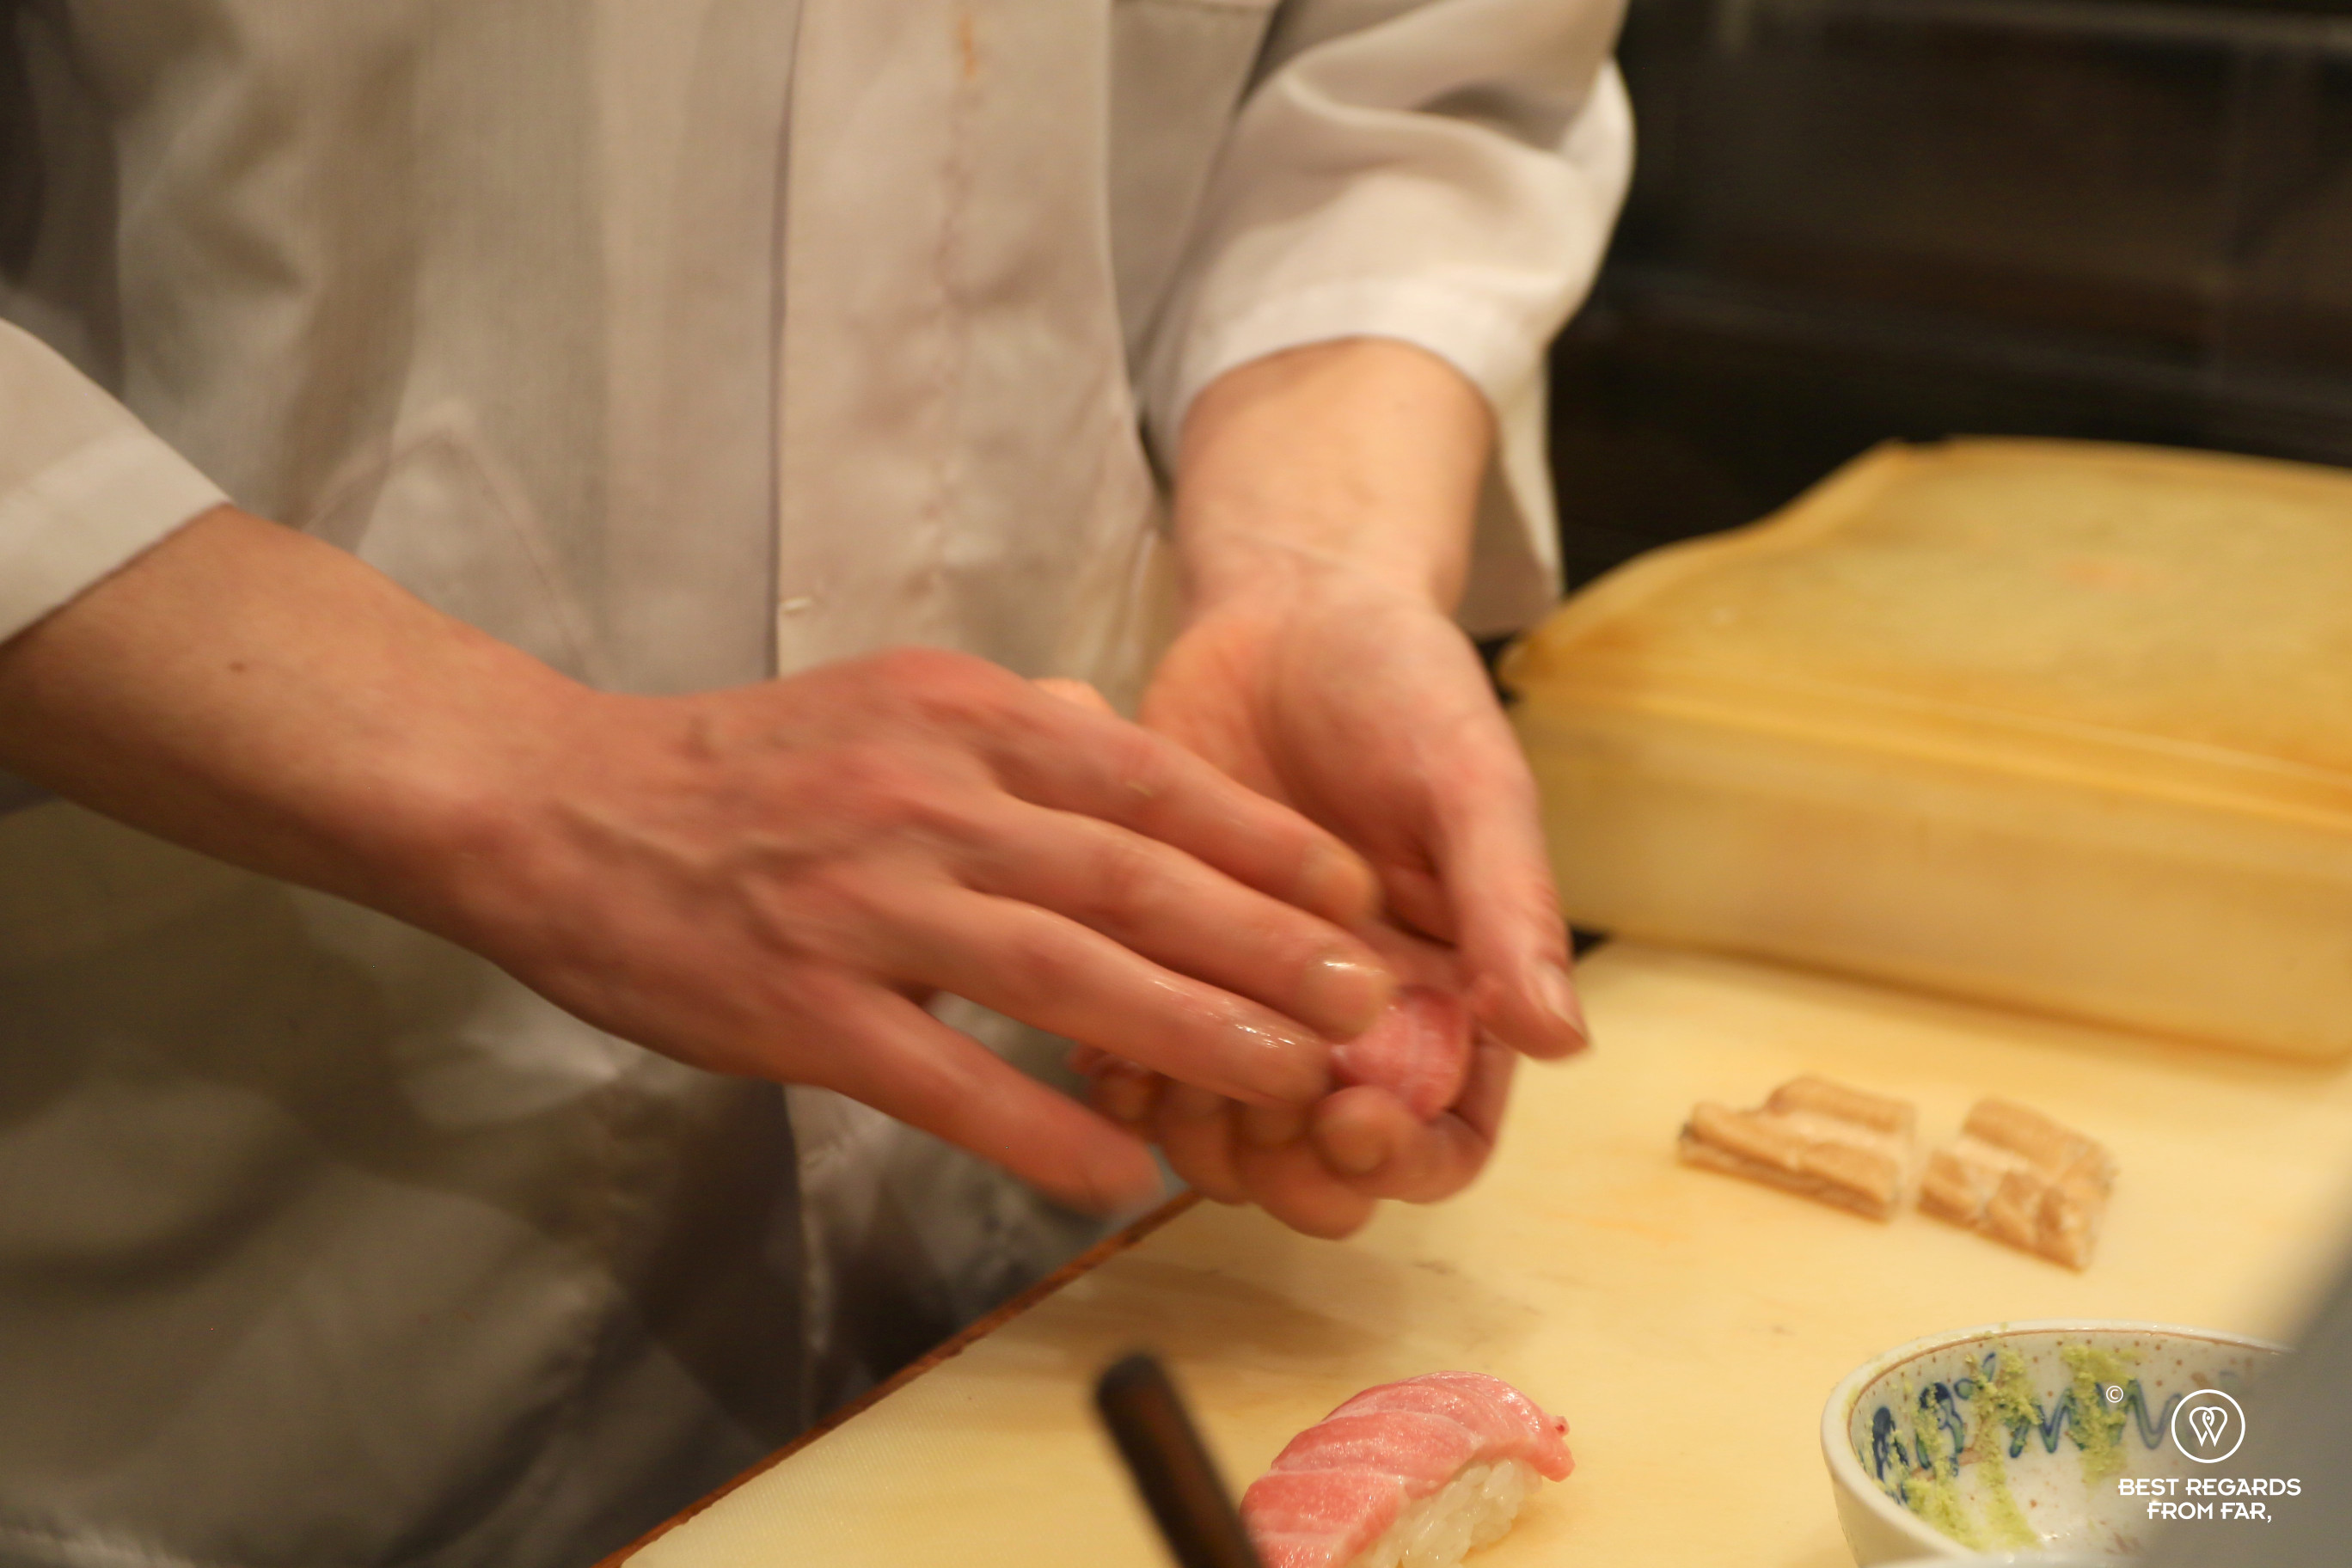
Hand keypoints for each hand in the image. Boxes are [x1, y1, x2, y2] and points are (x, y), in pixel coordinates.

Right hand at [0, 509, 1401, 1215]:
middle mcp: (928, 797)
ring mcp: (864, 902)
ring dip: (1191, 1028)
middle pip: (1131, 878)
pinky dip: (1038, 1125)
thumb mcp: (884, 700)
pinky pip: (944, 1077)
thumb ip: (1006, 723)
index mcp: (958, 719)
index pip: (1144, 780)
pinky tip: (1117, 1169)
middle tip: (1367, 998)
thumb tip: (1109, 729)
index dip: (1260, 841)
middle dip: (1266, 941)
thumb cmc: (732, 765)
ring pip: (1062, 971)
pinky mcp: (799, 1002)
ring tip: (1290, 1078)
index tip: (1350, 890)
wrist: (554, 804)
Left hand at [1100, 339, 1588, 1234]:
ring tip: (1167, 1074)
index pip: (1442, 1140)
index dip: (1402, 1163)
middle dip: (1289, 1169)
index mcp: (1451, 1001)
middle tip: (1251, 1114)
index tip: (1354, 1121)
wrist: (1287, 610)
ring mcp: (1250, 1001)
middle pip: (1326, 1168)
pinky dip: (1121, 1072)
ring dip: (1197, 1132)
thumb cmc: (1404, 687)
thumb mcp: (1471, 783)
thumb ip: (1511, 907)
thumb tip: (1561, 1040)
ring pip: (1226, 1133)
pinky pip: (1140, 1058)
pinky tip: (1102, 1040)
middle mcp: (1352, 1025)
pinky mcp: (1164, 963)